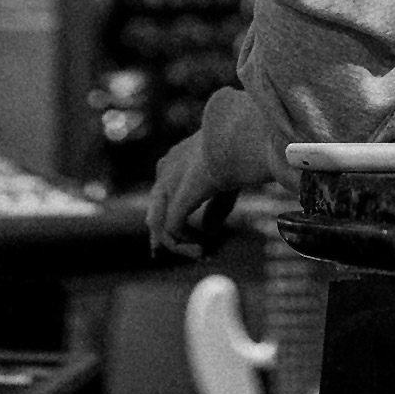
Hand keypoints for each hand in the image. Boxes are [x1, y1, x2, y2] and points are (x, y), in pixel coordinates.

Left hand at [145, 130, 236, 258]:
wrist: (238, 139)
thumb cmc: (239, 154)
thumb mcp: (226, 184)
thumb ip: (215, 209)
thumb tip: (209, 232)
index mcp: (175, 159)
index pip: (162, 193)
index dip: (165, 214)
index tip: (173, 233)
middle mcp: (166, 171)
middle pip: (155, 212)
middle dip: (159, 237)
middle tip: (158, 254)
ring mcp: (167, 184)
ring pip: (161, 226)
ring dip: (182, 245)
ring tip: (204, 254)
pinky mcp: (176, 199)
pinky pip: (173, 231)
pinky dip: (186, 244)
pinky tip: (204, 247)